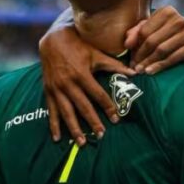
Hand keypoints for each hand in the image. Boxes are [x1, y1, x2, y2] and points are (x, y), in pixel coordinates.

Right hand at [40, 26, 134, 144]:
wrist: (52, 40)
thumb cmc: (77, 46)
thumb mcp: (96, 53)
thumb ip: (114, 65)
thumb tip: (134, 72)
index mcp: (82, 74)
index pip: (98, 94)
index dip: (108, 107)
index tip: (116, 119)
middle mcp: (68, 83)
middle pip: (83, 106)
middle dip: (92, 122)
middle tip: (101, 135)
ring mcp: (57, 89)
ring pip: (67, 112)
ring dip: (74, 128)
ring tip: (82, 142)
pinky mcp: (48, 91)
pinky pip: (51, 111)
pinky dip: (53, 125)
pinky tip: (57, 138)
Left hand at [126, 6, 183, 73]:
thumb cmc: (166, 37)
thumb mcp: (150, 31)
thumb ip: (136, 34)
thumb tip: (127, 44)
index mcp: (166, 11)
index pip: (144, 31)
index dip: (135, 46)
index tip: (130, 58)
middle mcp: (179, 19)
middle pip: (152, 40)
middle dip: (141, 56)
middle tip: (134, 67)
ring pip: (162, 50)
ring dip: (149, 62)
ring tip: (140, 71)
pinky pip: (173, 57)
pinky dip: (160, 66)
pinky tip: (151, 71)